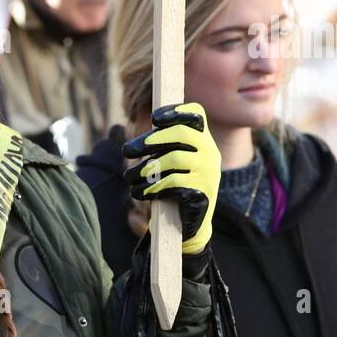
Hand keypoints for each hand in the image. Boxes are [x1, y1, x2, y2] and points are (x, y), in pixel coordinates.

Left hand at [122, 102, 220, 254]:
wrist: (191, 224)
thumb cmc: (174, 188)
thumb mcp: (169, 165)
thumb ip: (158, 151)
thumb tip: (130, 148)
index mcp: (203, 141)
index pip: (196, 115)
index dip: (176, 112)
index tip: (154, 118)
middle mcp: (210, 153)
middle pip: (182, 133)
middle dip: (151, 140)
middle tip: (127, 151)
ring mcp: (209, 172)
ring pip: (174, 158)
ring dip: (145, 168)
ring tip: (129, 178)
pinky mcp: (203, 192)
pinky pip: (174, 183)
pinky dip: (152, 187)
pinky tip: (140, 193)